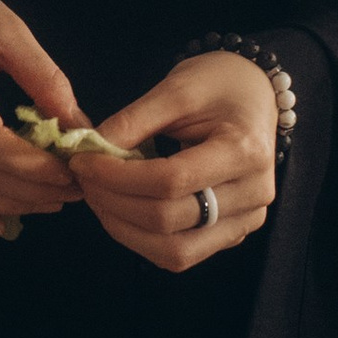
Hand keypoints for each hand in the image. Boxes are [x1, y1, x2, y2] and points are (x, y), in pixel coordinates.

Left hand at [65, 51, 280, 273]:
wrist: (254, 95)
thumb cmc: (218, 84)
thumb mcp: (176, 88)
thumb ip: (133, 121)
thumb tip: (89, 150)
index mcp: (244, 150)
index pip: (171, 180)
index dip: (118, 176)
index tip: (83, 161)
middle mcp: (254, 193)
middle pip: (169, 220)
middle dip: (114, 203)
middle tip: (85, 180)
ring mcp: (246, 219)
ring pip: (174, 251)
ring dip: (124, 230)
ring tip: (99, 198)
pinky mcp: (232, 233)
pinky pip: (180, 253)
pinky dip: (143, 239)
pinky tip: (123, 212)